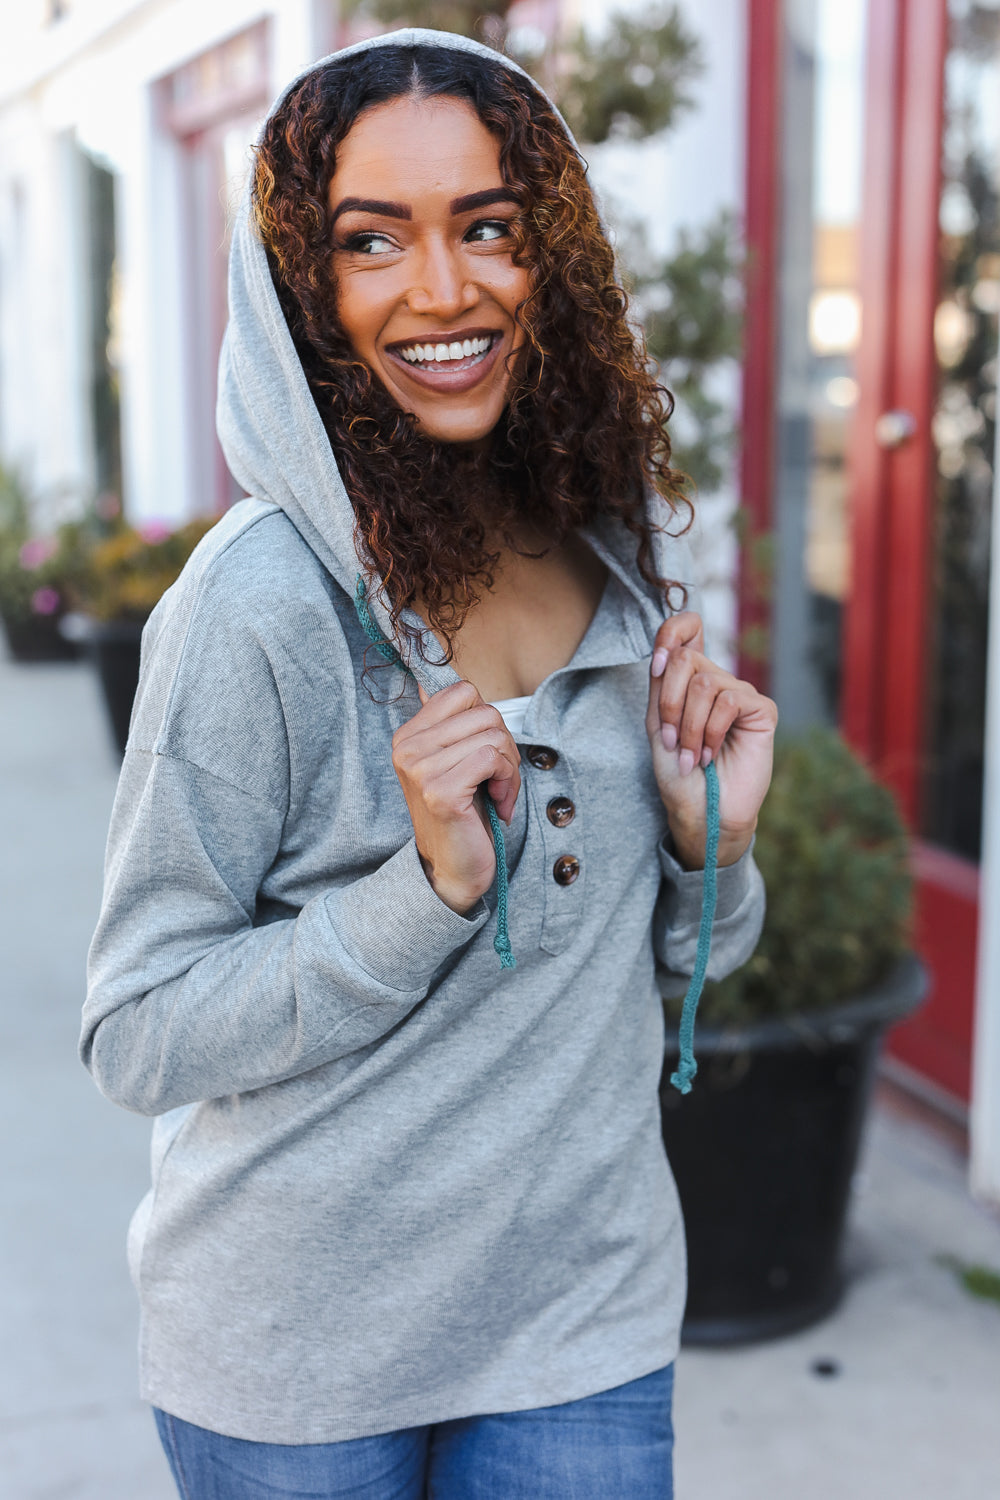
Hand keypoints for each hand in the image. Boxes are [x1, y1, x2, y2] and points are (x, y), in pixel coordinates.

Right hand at [392, 681, 520, 913]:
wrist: (453, 868)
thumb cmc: (463, 813)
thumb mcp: (455, 760)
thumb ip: (450, 724)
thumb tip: (434, 679)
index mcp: (409, 735)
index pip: (464, 691)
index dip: (488, 721)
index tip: (486, 755)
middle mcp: (407, 748)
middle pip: (485, 712)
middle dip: (505, 746)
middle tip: (498, 779)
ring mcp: (420, 769)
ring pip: (493, 734)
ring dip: (510, 768)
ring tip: (497, 793)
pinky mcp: (440, 791)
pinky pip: (492, 757)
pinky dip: (508, 781)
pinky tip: (498, 803)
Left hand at [645, 612, 776, 869]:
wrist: (700, 810)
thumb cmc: (677, 773)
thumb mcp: (658, 724)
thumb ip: (661, 685)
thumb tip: (670, 650)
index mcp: (690, 680)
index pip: (687, 628)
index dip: (671, 632)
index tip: (658, 666)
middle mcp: (717, 681)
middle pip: (686, 658)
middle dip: (670, 705)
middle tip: (671, 741)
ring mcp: (741, 694)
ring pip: (704, 682)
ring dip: (688, 726)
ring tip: (690, 755)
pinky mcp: (762, 710)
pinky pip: (729, 700)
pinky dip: (710, 731)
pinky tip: (709, 754)